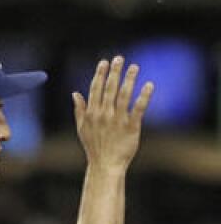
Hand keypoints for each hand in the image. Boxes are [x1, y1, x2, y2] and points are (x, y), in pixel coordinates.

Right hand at [72, 56, 154, 172]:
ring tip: (134, 67)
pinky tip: (148, 85)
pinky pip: (138, 108)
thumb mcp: (81, 128)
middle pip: (109, 89)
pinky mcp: (131, 126)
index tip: (104, 62)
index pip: (95, 89)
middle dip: (114, 72)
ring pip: (123, 95)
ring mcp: (117, 120)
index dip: (100, 74)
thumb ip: (79, 110)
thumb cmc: (94, 147)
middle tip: (119, 58)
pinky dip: (144, 96)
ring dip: (129, 79)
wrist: (105, 165)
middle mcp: (104, 114)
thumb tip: (75, 93)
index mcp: (92, 114)